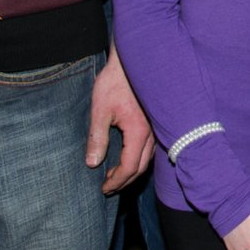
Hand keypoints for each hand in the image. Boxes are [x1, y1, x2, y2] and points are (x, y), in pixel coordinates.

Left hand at [87, 47, 153, 193]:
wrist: (134, 61)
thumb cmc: (115, 82)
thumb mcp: (99, 110)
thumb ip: (97, 138)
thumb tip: (92, 163)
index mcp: (139, 131)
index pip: (130, 167)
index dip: (116, 181)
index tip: (103, 188)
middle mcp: (153, 133)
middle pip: (141, 167)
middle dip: (124, 181)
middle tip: (107, 187)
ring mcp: (157, 128)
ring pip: (148, 159)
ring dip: (132, 171)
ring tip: (115, 175)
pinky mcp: (156, 122)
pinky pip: (151, 149)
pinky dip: (139, 159)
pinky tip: (127, 157)